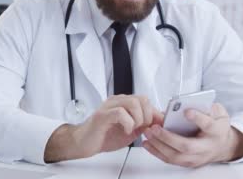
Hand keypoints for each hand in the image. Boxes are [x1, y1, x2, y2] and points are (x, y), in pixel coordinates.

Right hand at [44, 95, 163, 161]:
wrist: (84, 142)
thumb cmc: (104, 136)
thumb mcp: (130, 130)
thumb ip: (143, 124)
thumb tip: (159, 121)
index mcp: (124, 103)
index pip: (146, 101)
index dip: (155, 114)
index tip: (158, 125)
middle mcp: (117, 101)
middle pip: (142, 99)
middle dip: (147, 116)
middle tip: (142, 128)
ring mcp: (109, 106)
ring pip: (133, 102)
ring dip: (138, 119)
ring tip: (133, 129)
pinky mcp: (102, 115)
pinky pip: (120, 112)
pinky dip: (127, 123)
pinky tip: (125, 130)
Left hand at [142, 103, 242, 167]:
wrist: (223, 146)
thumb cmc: (216, 126)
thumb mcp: (216, 112)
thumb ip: (203, 105)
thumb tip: (183, 103)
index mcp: (216, 131)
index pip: (207, 125)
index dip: (197, 118)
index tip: (186, 111)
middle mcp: (206, 147)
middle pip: (186, 146)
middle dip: (168, 137)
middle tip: (155, 127)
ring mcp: (197, 157)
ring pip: (176, 156)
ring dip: (159, 145)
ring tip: (148, 133)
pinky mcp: (188, 163)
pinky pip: (170, 160)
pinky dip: (157, 152)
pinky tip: (148, 143)